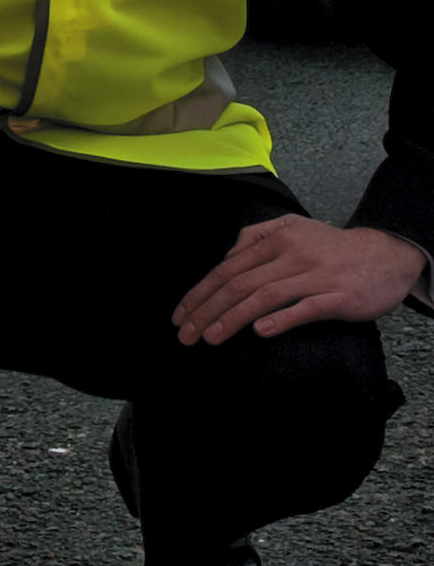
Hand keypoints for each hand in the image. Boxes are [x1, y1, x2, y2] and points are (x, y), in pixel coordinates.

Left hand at [172, 215, 427, 346]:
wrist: (383, 255)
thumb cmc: (330, 246)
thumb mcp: (292, 227)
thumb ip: (256, 236)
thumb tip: (227, 256)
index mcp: (275, 239)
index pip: (228, 268)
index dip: (200, 292)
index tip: (181, 315)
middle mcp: (290, 255)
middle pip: (239, 283)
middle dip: (207, 310)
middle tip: (185, 334)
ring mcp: (313, 276)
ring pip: (264, 297)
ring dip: (232, 318)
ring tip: (209, 338)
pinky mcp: (336, 297)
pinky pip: (305, 309)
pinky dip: (281, 320)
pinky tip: (260, 333)